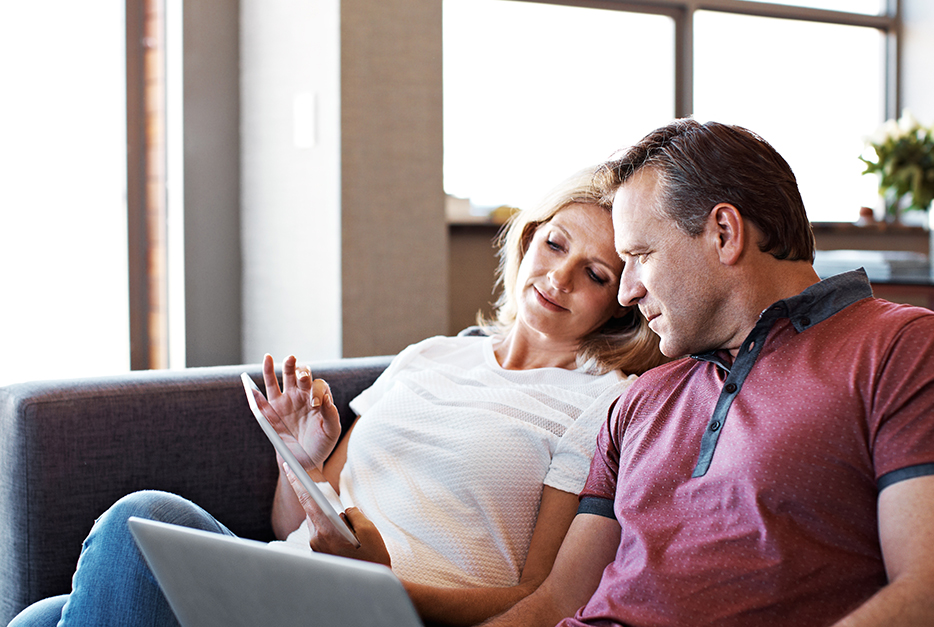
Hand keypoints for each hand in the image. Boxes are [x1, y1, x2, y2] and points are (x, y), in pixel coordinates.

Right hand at [255, 353, 341, 476]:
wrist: (304, 461)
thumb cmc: (321, 445)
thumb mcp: (331, 432)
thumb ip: (331, 415)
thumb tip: (326, 398)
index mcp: (319, 399)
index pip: (318, 386)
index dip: (317, 391)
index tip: (314, 405)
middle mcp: (303, 395)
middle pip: (301, 375)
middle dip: (302, 371)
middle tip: (302, 376)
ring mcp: (286, 400)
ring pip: (284, 378)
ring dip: (284, 368)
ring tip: (281, 358)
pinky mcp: (271, 410)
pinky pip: (263, 396)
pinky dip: (256, 387)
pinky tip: (255, 374)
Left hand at [283, 462, 391, 567]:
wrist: (370, 588)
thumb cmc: (372, 558)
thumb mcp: (369, 529)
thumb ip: (353, 513)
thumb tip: (344, 511)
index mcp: (327, 530)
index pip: (308, 500)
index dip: (298, 482)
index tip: (289, 467)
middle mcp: (317, 539)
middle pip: (313, 511)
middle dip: (319, 500)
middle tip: (319, 489)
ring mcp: (317, 548)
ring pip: (319, 522)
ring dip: (329, 518)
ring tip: (346, 526)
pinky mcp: (320, 554)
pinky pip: (323, 533)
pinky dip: (331, 529)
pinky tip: (346, 537)